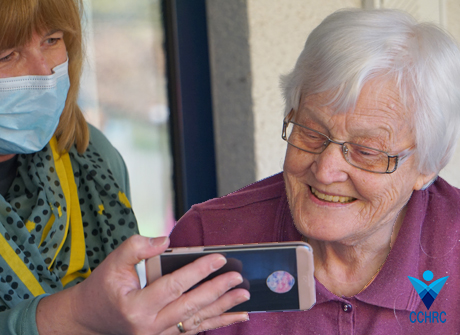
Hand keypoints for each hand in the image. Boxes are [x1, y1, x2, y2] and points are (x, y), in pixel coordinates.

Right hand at [37, 235, 249, 334]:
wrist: (89, 320)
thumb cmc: (102, 288)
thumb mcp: (112, 262)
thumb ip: (137, 247)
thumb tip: (166, 240)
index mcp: (136, 306)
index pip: (174, 285)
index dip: (198, 270)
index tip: (219, 258)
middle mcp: (149, 326)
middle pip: (190, 306)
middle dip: (217, 291)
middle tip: (238, 278)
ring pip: (196, 321)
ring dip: (223, 309)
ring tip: (243, 297)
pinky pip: (193, 330)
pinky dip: (215, 323)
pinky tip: (234, 317)